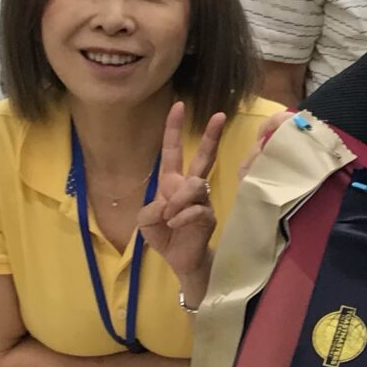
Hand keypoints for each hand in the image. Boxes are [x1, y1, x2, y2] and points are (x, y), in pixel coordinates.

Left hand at [135, 101, 224, 306]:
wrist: (181, 261)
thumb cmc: (165, 236)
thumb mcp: (146, 221)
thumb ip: (151, 209)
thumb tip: (170, 204)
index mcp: (172, 183)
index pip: (173, 151)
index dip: (174, 129)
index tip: (179, 105)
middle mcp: (190, 187)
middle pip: (203, 158)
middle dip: (211, 136)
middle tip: (220, 115)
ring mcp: (202, 201)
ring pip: (194, 185)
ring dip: (178, 201)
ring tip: (170, 218)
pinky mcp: (209, 216)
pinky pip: (195, 209)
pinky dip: (181, 218)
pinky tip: (176, 227)